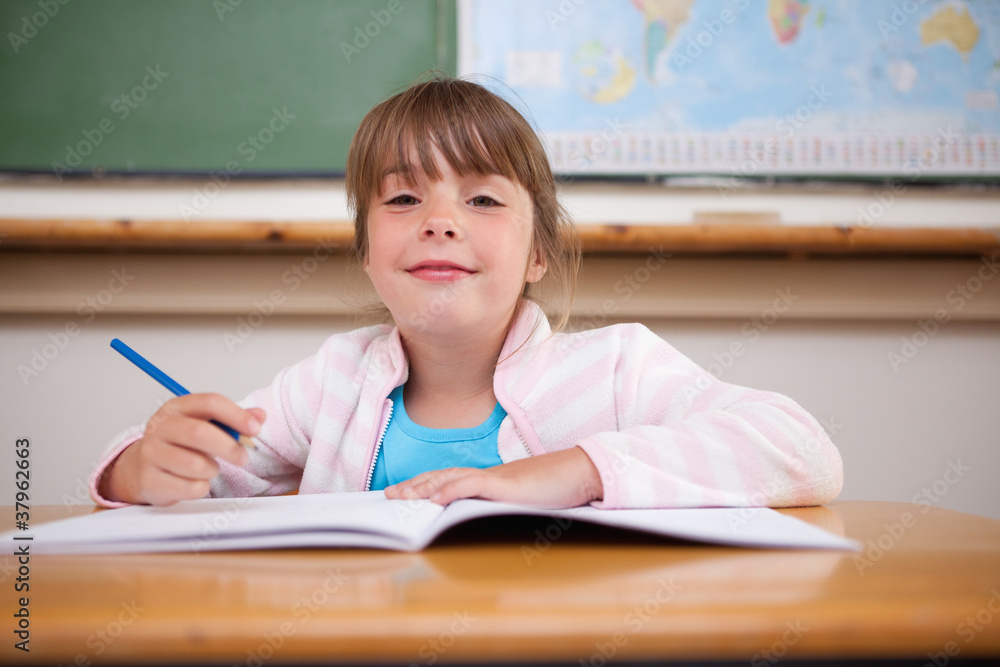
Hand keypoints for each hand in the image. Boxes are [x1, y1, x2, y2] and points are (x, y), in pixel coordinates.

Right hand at [98, 393, 263, 506]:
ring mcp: (150, 454)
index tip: (255, 428)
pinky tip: (194, 482)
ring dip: (212, 470)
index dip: (236, 414)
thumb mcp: (204, 424)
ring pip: (195, 465)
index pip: (210, 402)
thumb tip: (260, 416)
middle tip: (243, 458)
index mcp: (176, 408)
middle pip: (199, 433)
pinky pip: (189, 488)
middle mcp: (159, 428)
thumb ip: (233, 419)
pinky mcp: (149, 481)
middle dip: (228, 447)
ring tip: (209, 469)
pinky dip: (201, 488)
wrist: (142, 468)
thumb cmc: (181, 444)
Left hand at [383, 446, 602, 508]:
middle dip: (413, 487)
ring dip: (423, 487)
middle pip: (442, 477)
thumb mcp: (525, 503)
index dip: (426, 486)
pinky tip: (435, 496)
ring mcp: (496, 479)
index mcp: (491, 481)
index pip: (450, 480)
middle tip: (388, 496)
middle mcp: (488, 476)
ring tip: (400, 496)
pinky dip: (451, 489)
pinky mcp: (506, 485)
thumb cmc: (559, 489)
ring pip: (450, 479)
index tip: (405, 494)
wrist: (583, 472)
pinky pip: (473, 484)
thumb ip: (503, 508)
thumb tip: (486, 525)